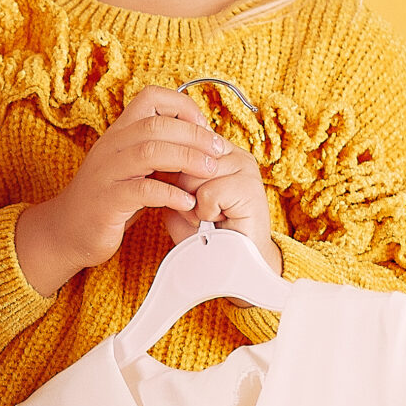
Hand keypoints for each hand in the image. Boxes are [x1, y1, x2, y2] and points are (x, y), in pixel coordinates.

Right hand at [13, 87, 234, 295]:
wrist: (67, 230)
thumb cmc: (109, 198)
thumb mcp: (133, 167)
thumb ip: (159, 151)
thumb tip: (203, 141)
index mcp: (120, 133)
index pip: (151, 97)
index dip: (183, 106)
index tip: (204, 127)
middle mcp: (111, 146)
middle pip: (156, 125)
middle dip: (194, 135)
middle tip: (219, 151)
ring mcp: (106, 173)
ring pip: (150, 152)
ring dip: (187, 160)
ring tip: (209, 172)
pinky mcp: (107, 201)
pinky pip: (143, 190)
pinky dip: (170, 194)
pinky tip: (187, 203)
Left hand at [154, 140, 283, 274]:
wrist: (229, 263)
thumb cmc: (202, 231)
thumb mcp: (179, 196)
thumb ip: (170, 172)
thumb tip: (156, 152)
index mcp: (216, 150)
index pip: (180, 142)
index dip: (170, 172)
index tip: (178, 194)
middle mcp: (233, 153)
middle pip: (183, 158)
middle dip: (181, 190)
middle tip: (198, 209)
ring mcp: (245, 168)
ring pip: (193, 175)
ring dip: (193, 204)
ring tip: (209, 216)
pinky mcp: (249, 187)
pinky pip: (208, 193)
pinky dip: (206, 213)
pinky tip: (219, 220)